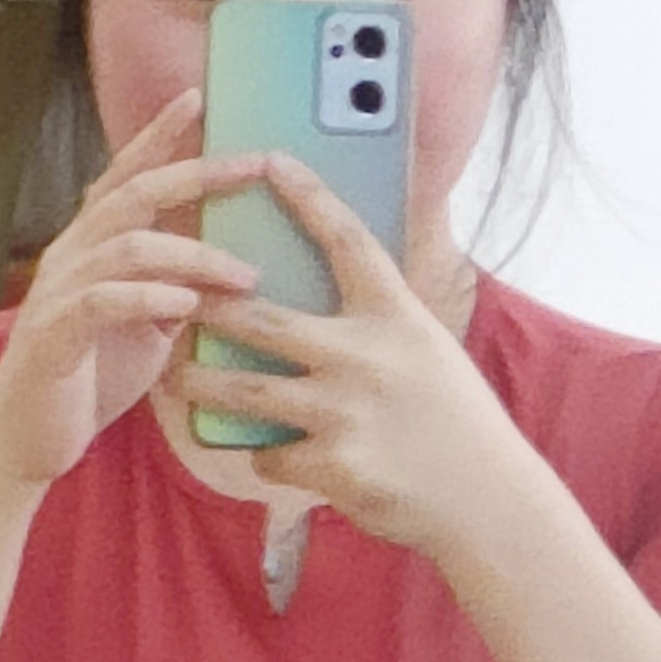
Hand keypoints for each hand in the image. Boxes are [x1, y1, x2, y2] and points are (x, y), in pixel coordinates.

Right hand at [0, 93, 259, 490]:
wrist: (28, 441)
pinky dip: (148, 298)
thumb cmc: (90, 379)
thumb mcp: (149, 329)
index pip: (126, 174)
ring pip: (127, 244)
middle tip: (253, 165)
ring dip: (193, 253)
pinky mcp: (54, 334)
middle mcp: (71, 254)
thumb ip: (180, 289)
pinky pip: (102, 300)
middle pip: (135, 193)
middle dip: (196, 173)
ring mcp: (58, 291)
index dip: (159, 134)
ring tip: (244, 274)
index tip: (198, 96)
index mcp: (92, 245)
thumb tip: (235, 269)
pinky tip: (186, 308)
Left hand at [169, 153, 545, 563]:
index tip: (273, 160)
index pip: (347, 240)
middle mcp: (367, 355)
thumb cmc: (454, 421)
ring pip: (242, 388)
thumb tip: (335, 285)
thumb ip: (379, 320)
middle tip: (173, 296)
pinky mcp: (332, 465)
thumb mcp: (428, 350)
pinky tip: (277, 457)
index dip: (309, 196)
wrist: (487, 500)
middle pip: (260, 318)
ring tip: (180, 376)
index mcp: (397, 316)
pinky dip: (266, 456)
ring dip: (203, 383)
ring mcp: (346, 410)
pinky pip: (268, 454)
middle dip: (207, 308)